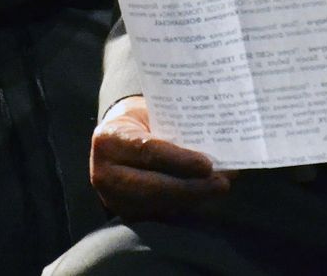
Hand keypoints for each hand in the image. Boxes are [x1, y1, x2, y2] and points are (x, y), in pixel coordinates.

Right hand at [89, 96, 234, 219]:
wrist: (117, 136)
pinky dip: (185, 206)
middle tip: (222, 183)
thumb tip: (214, 146)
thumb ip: (176, 128)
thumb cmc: (141, 120)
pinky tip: (205, 197)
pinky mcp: (126, 213)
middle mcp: (104, 173)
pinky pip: (160, 214)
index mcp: (108, 139)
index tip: (207, 165)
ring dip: (193, 199)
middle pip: (153, 187)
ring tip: (218, 188)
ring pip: (159, 205)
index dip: (179, 161)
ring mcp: (113, 198)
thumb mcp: (152, 114)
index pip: (148, 152)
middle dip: (191, 188)